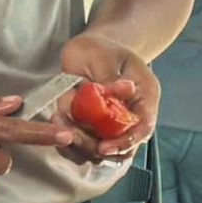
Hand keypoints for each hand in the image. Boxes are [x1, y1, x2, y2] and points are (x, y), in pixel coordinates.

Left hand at [60, 33, 159, 159]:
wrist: (89, 50)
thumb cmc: (100, 49)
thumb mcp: (104, 56)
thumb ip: (111, 76)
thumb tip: (126, 89)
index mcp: (144, 97)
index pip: (143, 128)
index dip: (125, 141)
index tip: (103, 146)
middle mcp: (131, 116)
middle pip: (123, 148)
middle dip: (96, 148)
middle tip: (72, 135)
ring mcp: (112, 126)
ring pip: (101, 153)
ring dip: (79, 146)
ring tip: (60, 122)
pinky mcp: (92, 131)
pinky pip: (83, 148)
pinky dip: (69, 143)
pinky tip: (57, 122)